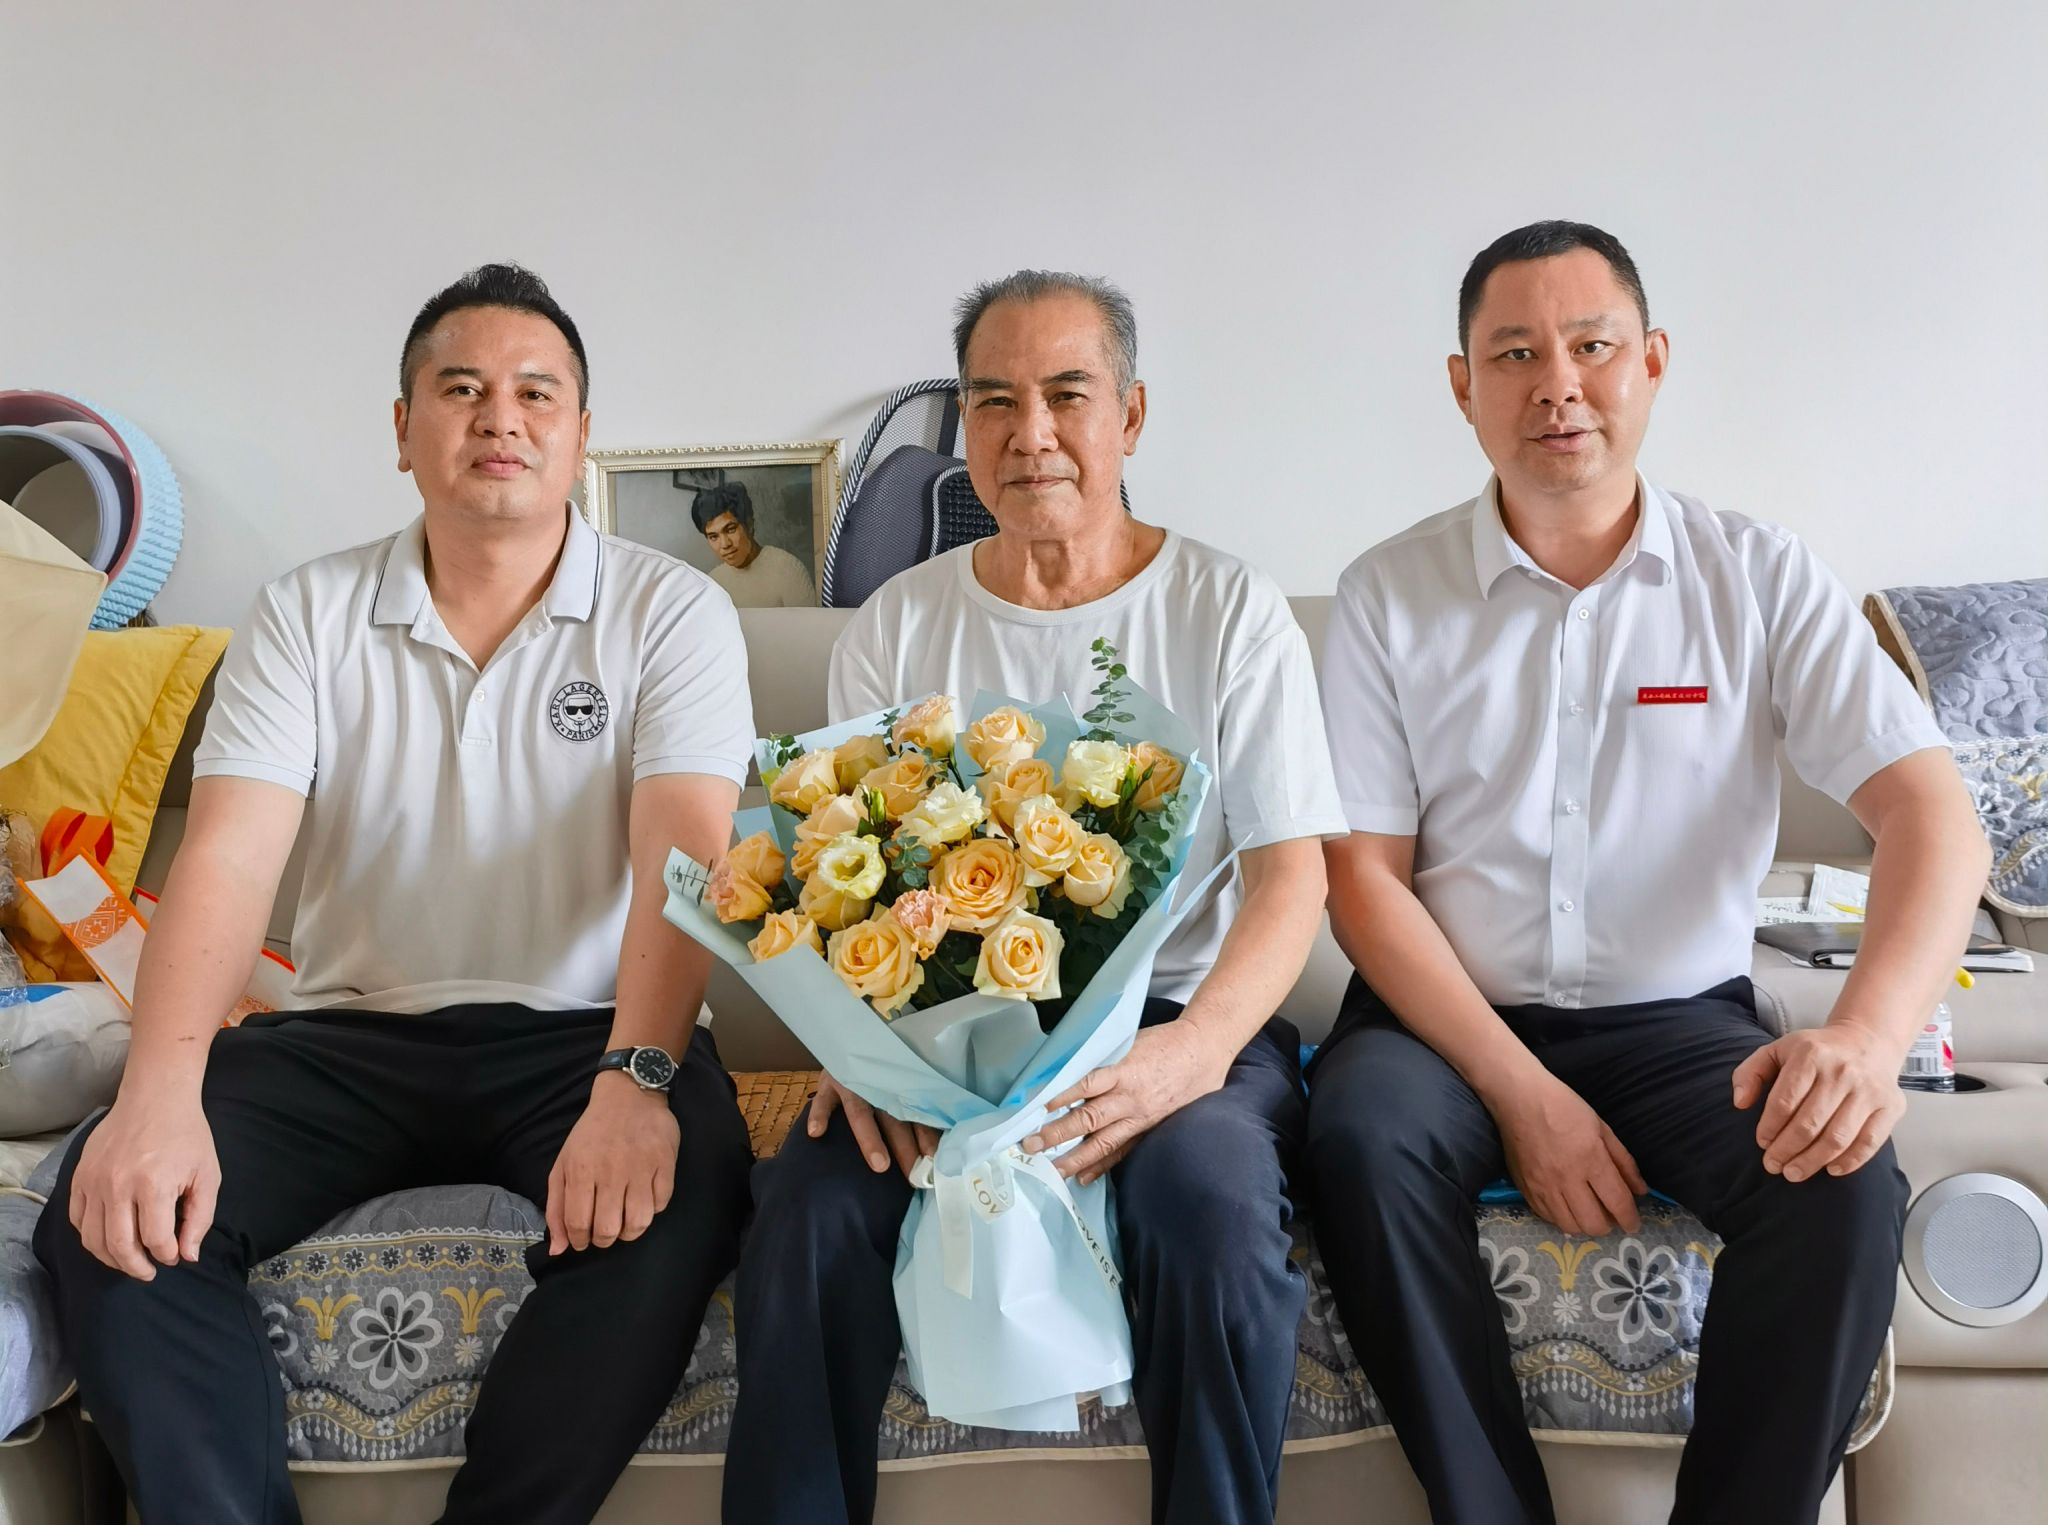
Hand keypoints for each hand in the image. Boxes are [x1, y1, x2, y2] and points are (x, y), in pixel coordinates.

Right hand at [68, 1093, 219, 1280]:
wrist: (156, 1098)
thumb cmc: (187, 1136)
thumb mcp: (207, 1175)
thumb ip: (199, 1219)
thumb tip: (187, 1256)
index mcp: (154, 1184)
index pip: (155, 1239)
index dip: (166, 1255)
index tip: (173, 1256)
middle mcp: (118, 1185)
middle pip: (119, 1246)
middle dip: (136, 1267)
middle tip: (148, 1273)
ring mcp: (94, 1181)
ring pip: (93, 1239)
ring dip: (111, 1258)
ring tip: (129, 1261)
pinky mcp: (80, 1177)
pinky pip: (77, 1219)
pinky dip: (90, 1237)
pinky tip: (108, 1239)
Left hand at [545, 1072, 679, 1254]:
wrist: (629, 1096)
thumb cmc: (592, 1134)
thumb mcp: (563, 1165)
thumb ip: (557, 1208)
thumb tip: (558, 1250)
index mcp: (580, 1169)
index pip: (578, 1223)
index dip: (579, 1240)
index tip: (583, 1240)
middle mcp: (611, 1170)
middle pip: (608, 1228)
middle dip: (604, 1239)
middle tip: (604, 1232)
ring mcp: (641, 1167)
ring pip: (638, 1222)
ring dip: (630, 1232)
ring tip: (625, 1223)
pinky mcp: (666, 1162)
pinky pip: (662, 1203)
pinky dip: (653, 1209)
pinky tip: (643, 1199)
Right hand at [807, 1072, 937, 1179]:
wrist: (852, 1034)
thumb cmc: (882, 1064)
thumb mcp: (899, 1077)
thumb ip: (914, 1103)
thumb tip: (937, 1139)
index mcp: (900, 1088)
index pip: (916, 1115)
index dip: (926, 1137)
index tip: (934, 1160)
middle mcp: (879, 1086)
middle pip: (894, 1119)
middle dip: (905, 1146)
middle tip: (914, 1172)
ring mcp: (852, 1083)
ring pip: (861, 1112)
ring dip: (870, 1138)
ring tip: (880, 1164)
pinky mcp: (829, 1081)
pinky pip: (823, 1100)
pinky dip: (820, 1115)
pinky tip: (817, 1132)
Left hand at [1020, 1022, 1230, 1183]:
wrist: (1204, 1050)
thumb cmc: (1164, 1041)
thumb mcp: (1130, 1042)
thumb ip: (1103, 1059)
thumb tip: (1068, 1069)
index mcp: (1124, 1070)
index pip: (1086, 1084)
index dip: (1061, 1097)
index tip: (1036, 1108)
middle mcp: (1130, 1097)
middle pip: (1089, 1119)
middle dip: (1057, 1134)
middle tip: (1030, 1146)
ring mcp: (1141, 1116)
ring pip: (1104, 1142)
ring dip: (1075, 1158)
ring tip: (1051, 1170)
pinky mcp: (1150, 1128)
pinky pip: (1124, 1151)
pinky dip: (1103, 1166)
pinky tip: (1085, 1177)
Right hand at [1491, 1075, 1646, 1236]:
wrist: (1518, 1099)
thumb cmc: (1564, 1107)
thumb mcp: (1602, 1128)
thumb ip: (1623, 1162)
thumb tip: (1640, 1190)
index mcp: (1590, 1160)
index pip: (1617, 1202)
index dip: (1630, 1219)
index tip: (1633, 1224)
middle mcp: (1566, 1179)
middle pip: (1593, 1223)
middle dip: (1608, 1225)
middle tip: (1611, 1216)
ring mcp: (1543, 1186)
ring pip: (1569, 1226)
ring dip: (1584, 1225)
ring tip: (1589, 1213)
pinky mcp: (1525, 1188)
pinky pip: (1547, 1217)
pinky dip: (1561, 1218)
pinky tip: (1567, 1207)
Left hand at [1733, 1025, 1906, 1181]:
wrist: (1867, 1041)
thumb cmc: (1815, 1052)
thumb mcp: (1777, 1050)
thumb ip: (1750, 1073)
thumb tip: (1740, 1103)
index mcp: (1810, 1055)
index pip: (1784, 1101)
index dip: (1769, 1128)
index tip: (1762, 1143)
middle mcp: (1842, 1072)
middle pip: (1809, 1123)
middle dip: (1786, 1150)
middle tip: (1774, 1166)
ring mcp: (1869, 1090)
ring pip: (1837, 1137)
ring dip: (1812, 1161)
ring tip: (1794, 1172)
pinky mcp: (1890, 1106)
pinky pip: (1869, 1142)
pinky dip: (1850, 1162)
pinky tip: (1830, 1169)